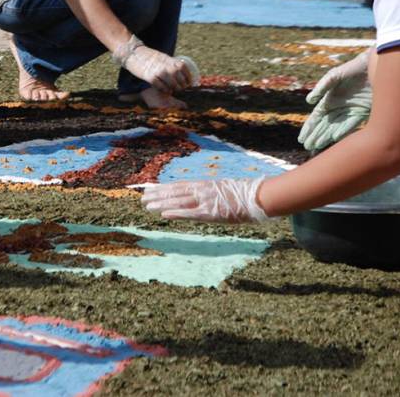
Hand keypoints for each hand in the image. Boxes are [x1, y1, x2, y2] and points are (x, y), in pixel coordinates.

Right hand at [112, 36, 193, 93]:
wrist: (133, 53)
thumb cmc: (148, 56)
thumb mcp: (162, 56)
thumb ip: (170, 63)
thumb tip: (178, 71)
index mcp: (169, 59)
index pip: (183, 68)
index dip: (188, 76)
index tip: (189, 82)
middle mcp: (165, 65)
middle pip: (179, 77)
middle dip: (182, 84)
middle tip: (182, 88)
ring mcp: (158, 72)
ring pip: (172, 83)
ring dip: (175, 88)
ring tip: (174, 90)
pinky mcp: (150, 77)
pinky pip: (161, 86)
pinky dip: (165, 89)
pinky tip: (166, 90)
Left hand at [141, 178, 269, 222]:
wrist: (257, 197)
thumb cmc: (242, 194)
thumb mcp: (221, 188)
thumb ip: (208, 192)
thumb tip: (197, 194)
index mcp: (203, 185)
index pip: (178, 185)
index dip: (163, 188)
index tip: (149, 189)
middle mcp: (201, 191)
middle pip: (174, 192)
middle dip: (157, 195)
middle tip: (142, 198)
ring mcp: (205, 201)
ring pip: (178, 202)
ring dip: (161, 204)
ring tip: (146, 206)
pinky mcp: (211, 212)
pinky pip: (190, 213)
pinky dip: (176, 213)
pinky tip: (164, 214)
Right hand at [298, 50, 371, 151]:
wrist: (372, 67)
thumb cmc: (351, 69)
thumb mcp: (333, 76)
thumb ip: (321, 88)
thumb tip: (309, 101)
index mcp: (329, 101)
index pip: (316, 118)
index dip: (309, 129)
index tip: (302, 139)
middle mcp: (338, 108)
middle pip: (324, 126)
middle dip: (315, 136)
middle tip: (308, 147)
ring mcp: (350, 111)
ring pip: (335, 127)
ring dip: (326, 136)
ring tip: (317, 147)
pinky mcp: (362, 111)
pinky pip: (351, 123)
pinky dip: (342, 130)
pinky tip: (334, 137)